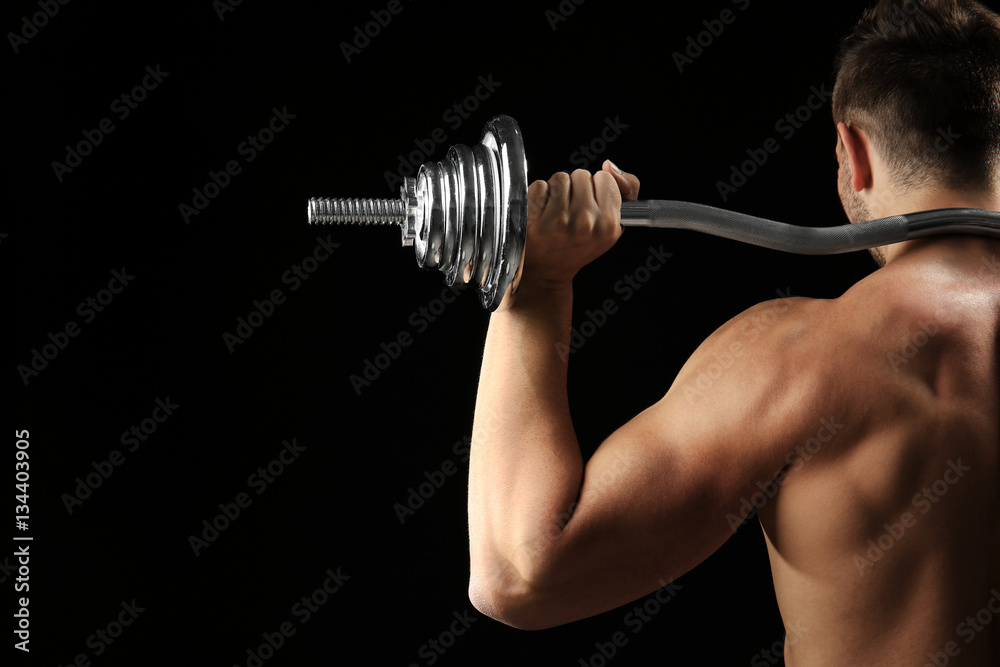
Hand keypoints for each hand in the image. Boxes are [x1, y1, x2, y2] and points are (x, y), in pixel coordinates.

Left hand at [521, 160, 639, 291]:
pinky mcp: (534, 219)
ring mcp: (558, 221)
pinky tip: (542, 213)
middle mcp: (585, 223)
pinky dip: (539, 195)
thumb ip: (626, 189)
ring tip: (556, 212)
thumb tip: (608, 165)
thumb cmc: (580, 244)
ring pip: (560, 178)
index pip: (605, 178)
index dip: (597, 188)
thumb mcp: (614, 222)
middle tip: (571, 211)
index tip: (591, 204)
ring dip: (558, 190)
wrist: (548, 271)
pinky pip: (540, 185)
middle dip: (576, 188)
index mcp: (609, 225)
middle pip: (581, 175)